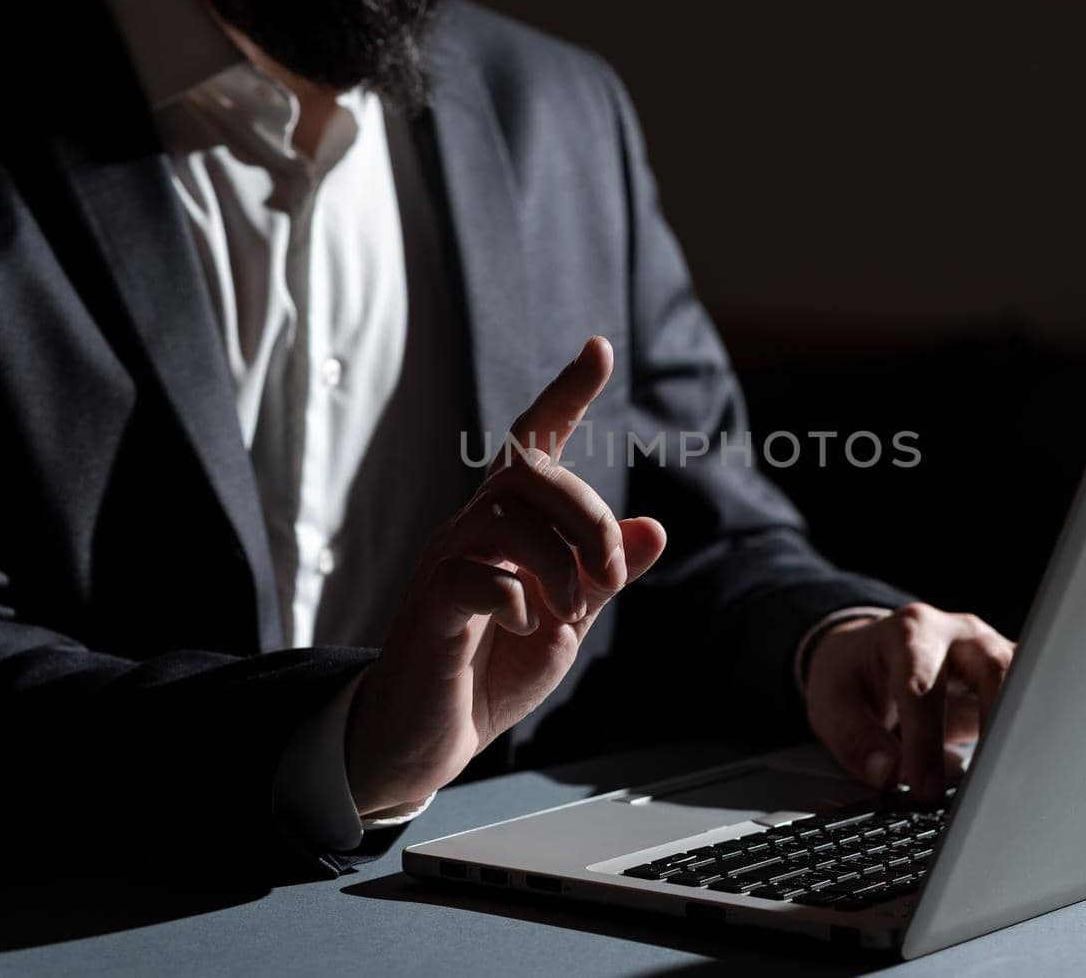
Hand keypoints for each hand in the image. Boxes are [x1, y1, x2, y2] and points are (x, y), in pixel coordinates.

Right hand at [345, 337, 667, 813]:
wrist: (432, 738)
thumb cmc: (493, 670)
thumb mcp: (568, 620)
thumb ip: (605, 577)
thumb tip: (654, 528)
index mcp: (509, 526)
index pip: (532, 442)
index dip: (565, 393)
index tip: (599, 348)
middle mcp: (473, 530)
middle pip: (529, 471)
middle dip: (588, 514)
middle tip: (610, 574)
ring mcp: (446, 562)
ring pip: (507, 515)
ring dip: (561, 562)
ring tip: (573, 612)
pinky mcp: (431, 605)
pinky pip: (476, 574)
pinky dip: (518, 599)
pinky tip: (525, 626)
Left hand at [804, 604, 1014, 802]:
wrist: (868, 653)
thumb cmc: (854, 676)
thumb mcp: (833, 702)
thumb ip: (856, 739)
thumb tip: (888, 775)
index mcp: (910, 632)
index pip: (922, 688)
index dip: (923, 742)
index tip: (923, 789)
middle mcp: (959, 635)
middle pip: (992, 672)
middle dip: (992, 727)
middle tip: (984, 785)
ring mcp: (991, 650)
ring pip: (1025, 683)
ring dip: (1021, 731)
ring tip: (1009, 781)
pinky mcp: (1010, 675)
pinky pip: (1031, 700)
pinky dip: (1029, 734)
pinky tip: (1021, 771)